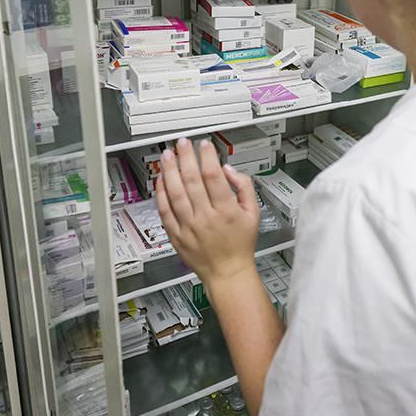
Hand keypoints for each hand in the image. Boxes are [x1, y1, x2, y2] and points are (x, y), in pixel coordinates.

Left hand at [155, 137, 259, 285]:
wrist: (227, 272)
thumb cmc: (240, 244)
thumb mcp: (254, 213)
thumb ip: (245, 187)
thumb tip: (228, 170)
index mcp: (226, 211)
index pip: (213, 176)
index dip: (207, 157)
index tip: (204, 145)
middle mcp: (206, 218)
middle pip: (192, 180)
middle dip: (186, 157)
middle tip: (182, 143)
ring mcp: (189, 227)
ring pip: (175, 193)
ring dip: (170, 171)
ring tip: (167, 155)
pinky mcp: (176, 235)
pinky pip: (165, 211)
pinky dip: (161, 194)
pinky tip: (161, 180)